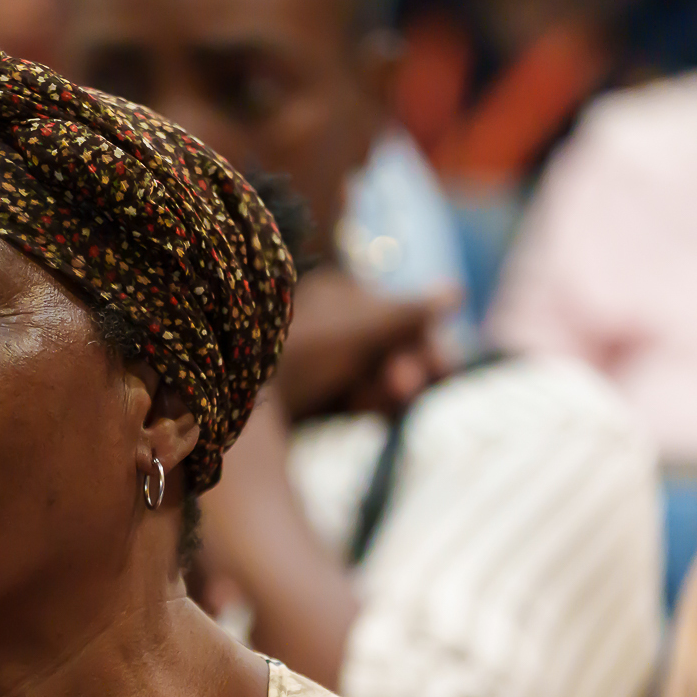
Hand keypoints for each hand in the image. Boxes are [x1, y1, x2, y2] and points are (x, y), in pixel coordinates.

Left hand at [274, 268, 453, 422]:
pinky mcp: (318, 398)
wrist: (241, 401)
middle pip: (393, 349)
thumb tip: (455, 291)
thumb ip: (409, 313)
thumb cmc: (301, 351)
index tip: (442, 365)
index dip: (425, 340)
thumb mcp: (360, 329)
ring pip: (379, 378)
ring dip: (386, 389)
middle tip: (403, 386)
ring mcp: (326, 362)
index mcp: (341, 292)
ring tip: (373, 396)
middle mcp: (335, 323)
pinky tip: (358, 405)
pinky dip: (366, 404)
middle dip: (405, 368)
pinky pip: (359, 400)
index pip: (402, 315)